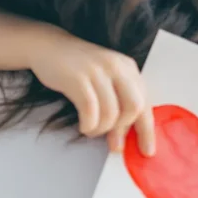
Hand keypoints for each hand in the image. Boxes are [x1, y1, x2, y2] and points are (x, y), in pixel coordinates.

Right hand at [27, 26, 153, 154]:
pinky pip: (90, 111)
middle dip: (124, 129)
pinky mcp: (78, 78)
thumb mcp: (106, 81)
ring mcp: (98, 71)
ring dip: (101, 130)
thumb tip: (121, 141)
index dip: (147, 130)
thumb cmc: (79, 70)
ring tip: (92, 130)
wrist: (49, 47)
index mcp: (129, 68)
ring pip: (111, 113)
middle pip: (134, 107)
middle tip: (113, 142)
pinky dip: (89, 125)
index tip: (147, 151)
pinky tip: (84, 126)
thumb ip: (118, 104)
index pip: (145, 102)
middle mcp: (117, 67)